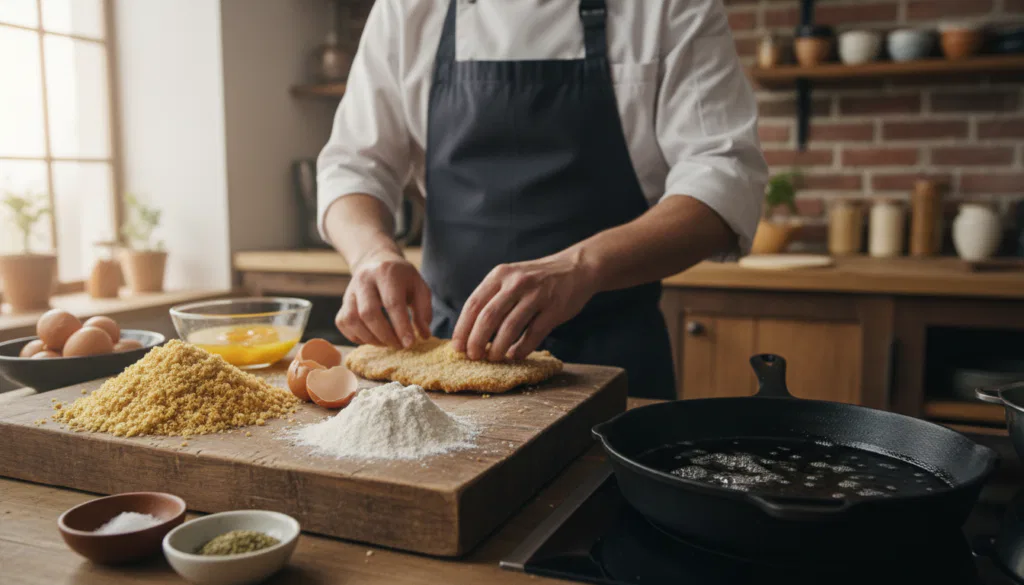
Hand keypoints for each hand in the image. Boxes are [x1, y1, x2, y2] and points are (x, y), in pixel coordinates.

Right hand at [336, 249, 431, 347]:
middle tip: (399, 345)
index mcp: (387, 273)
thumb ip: (423, 311)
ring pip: (352, 320)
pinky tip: (373, 338)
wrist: (377, 262)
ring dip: (370, 338)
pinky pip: (343, 324)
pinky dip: (357, 336)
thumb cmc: (402, 279)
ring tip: (387, 342)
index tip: (409, 343)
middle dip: (385, 335)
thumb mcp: (420, 288)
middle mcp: (364, 279)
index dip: (401, 326)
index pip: (392, 303)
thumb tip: (423, 335)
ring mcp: (350, 291)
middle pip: (368, 313)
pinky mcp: (342, 302)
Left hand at [452, 253, 597, 360]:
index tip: (457, 348)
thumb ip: (492, 298)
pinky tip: (515, 356)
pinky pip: (533, 334)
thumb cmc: (537, 279)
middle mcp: (516, 282)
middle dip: (477, 341)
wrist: (576, 268)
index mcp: (500, 275)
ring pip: (510, 327)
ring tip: (494, 359)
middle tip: (474, 357)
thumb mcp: (511, 278)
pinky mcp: (554, 308)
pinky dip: (521, 349)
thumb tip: (470, 332)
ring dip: (498, 348)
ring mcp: (537, 294)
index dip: (462, 329)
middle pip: (488, 317)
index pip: (473, 304)